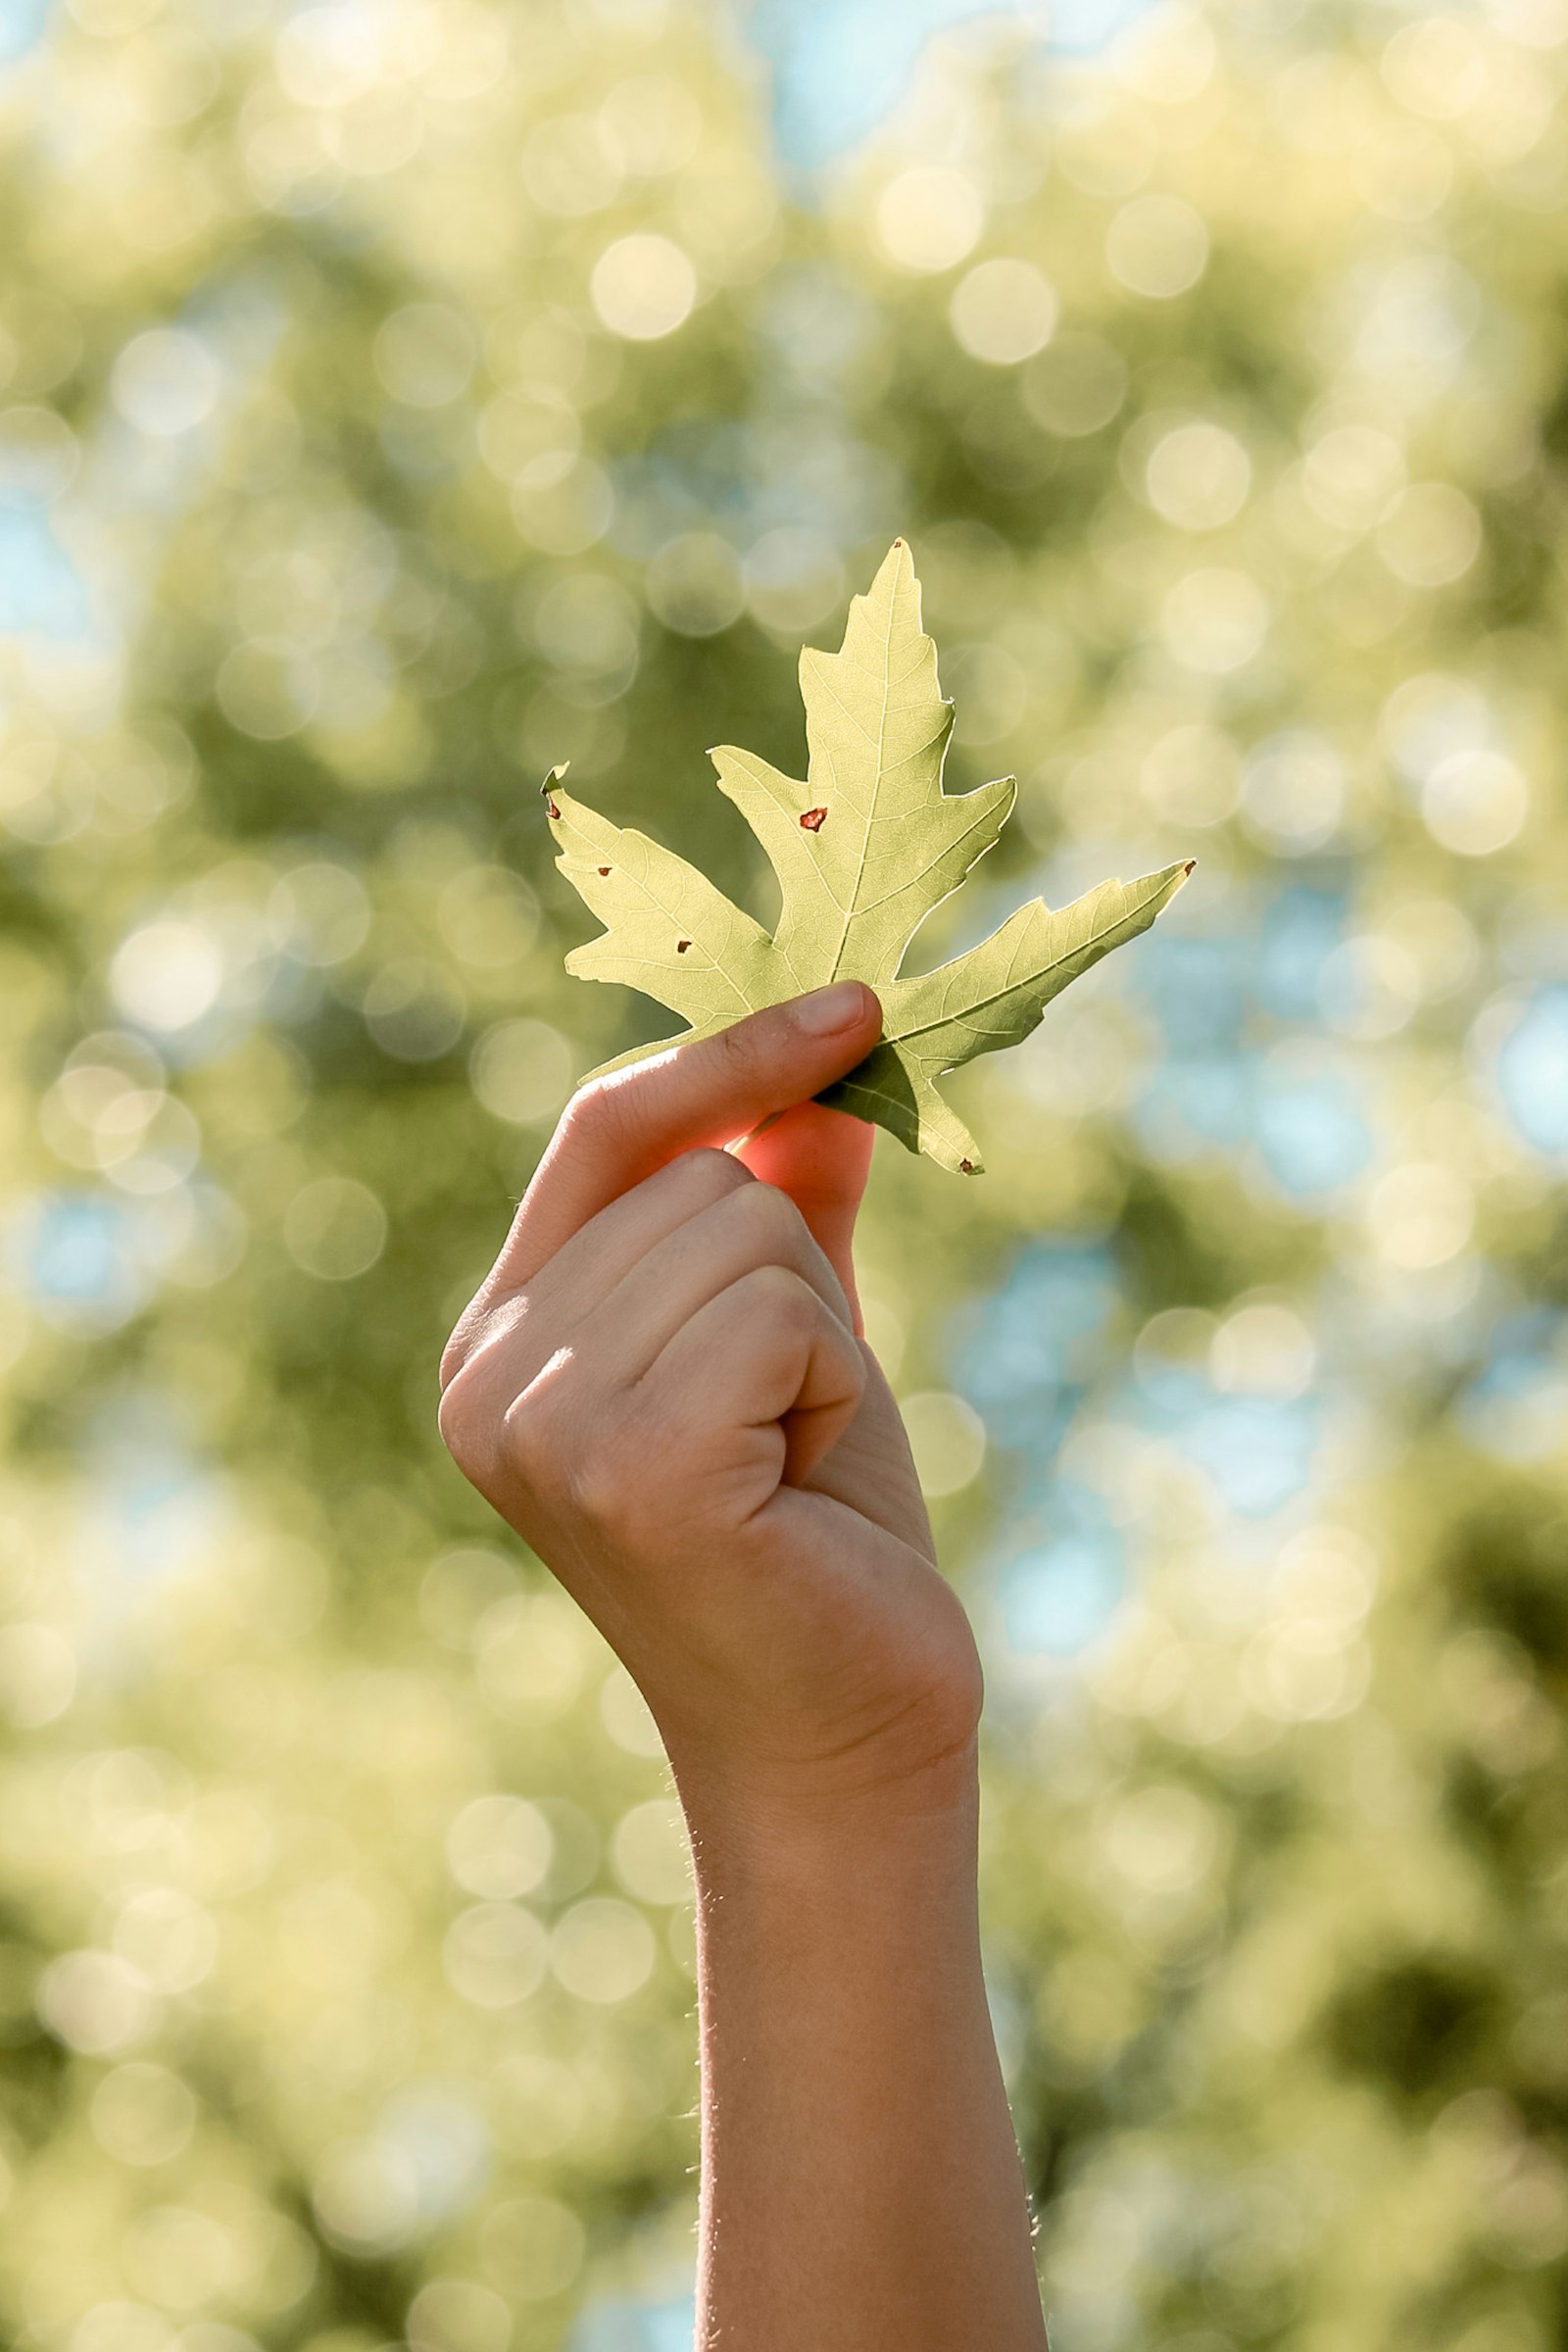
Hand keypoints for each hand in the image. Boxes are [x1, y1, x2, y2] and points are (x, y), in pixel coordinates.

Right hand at [438, 983, 983, 1831]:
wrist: (847, 1749)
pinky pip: (779, 1308)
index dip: (726, 1060)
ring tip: (792, 1464)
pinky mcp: (622, 1460)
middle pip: (699, 1177)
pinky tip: (801, 1490)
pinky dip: (830, 1385)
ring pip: (745, 1228)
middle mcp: (489, 1375)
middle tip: (792, 1430)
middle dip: (796, 1282)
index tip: (850, 1008)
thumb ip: (791, 1199)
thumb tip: (832, 1059)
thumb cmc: (820, 1545)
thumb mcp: (801, 1342)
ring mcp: (539, 1420)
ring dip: (817, 1343)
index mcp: (504, 1342)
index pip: (604, 1132)